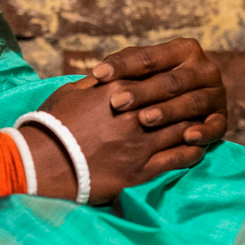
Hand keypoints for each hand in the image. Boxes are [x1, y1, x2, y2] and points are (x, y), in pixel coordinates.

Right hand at [26, 39, 226, 202]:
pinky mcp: (140, 171)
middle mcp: (133, 115)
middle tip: (202, 97)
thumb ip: (96, 82)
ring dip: (194, 124)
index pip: (155, 77)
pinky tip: (198, 147)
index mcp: (116, 91)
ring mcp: (139, 144)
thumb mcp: (71, 93)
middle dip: (188, 99)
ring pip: (180, 129)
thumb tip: (110, 73)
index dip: (171, 78)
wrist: (41, 164)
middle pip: (173, 101)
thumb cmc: (51, 125)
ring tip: (203, 122)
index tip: (181, 78)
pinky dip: (192, 151)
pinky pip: (177, 159)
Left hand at [91, 38, 227, 150]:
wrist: (181, 109)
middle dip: (143, 92)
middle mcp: (204, 68)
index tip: (99, 74)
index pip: (151, 57)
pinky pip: (216, 126)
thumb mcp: (136, 72)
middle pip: (171, 81)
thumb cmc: (149, 86)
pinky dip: (204, 132)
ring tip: (145, 119)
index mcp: (184, 50)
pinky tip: (188, 137)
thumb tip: (97, 74)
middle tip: (117, 102)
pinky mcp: (222, 119)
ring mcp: (216, 94)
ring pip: (192, 103)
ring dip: (169, 112)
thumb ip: (120, 68)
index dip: (123, 65)